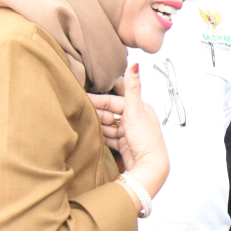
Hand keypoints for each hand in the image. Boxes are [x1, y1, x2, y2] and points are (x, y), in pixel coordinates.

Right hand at [88, 64, 168, 197]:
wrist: (149, 166)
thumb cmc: (145, 138)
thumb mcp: (136, 109)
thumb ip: (132, 87)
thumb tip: (135, 64)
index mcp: (140, 108)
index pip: (115, 101)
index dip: (99, 100)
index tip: (82, 99)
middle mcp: (136, 119)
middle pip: (111, 113)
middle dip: (98, 114)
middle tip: (81, 114)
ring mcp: (131, 133)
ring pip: (109, 125)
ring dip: (99, 125)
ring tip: (85, 125)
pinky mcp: (126, 146)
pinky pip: (110, 138)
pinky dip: (102, 136)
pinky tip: (92, 136)